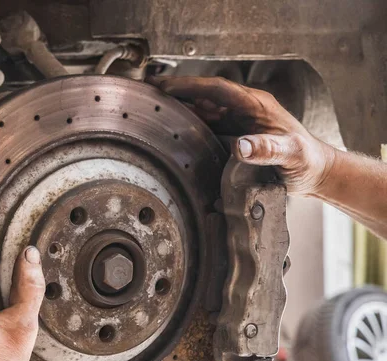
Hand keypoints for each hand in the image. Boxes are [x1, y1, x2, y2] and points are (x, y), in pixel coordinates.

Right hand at [148, 76, 335, 194]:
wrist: (314, 171)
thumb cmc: (306, 160)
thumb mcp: (291, 154)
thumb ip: (268, 149)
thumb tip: (241, 145)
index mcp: (256, 105)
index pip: (217, 89)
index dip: (190, 86)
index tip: (166, 87)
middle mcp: (244, 109)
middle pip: (205, 95)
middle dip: (177, 92)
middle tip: (149, 93)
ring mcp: (238, 121)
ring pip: (204, 108)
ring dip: (180, 107)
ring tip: (154, 109)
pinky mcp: (235, 134)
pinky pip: (207, 124)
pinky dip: (189, 123)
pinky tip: (174, 129)